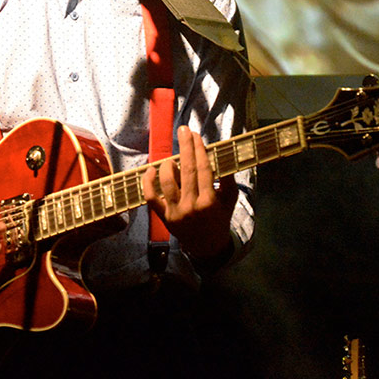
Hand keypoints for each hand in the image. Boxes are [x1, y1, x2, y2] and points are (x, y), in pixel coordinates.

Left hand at [142, 126, 237, 259]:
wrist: (208, 248)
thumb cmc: (220, 219)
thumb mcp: (230, 200)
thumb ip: (228, 179)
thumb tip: (221, 156)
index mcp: (209, 201)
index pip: (204, 169)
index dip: (199, 150)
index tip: (196, 136)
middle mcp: (192, 206)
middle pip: (187, 170)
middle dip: (185, 147)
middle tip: (184, 131)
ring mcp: (175, 212)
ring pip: (168, 182)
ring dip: (168, 165)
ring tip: (171, 158)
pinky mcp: (164, 217)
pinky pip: (151, 198)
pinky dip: (148, 183)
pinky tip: (150, 170)